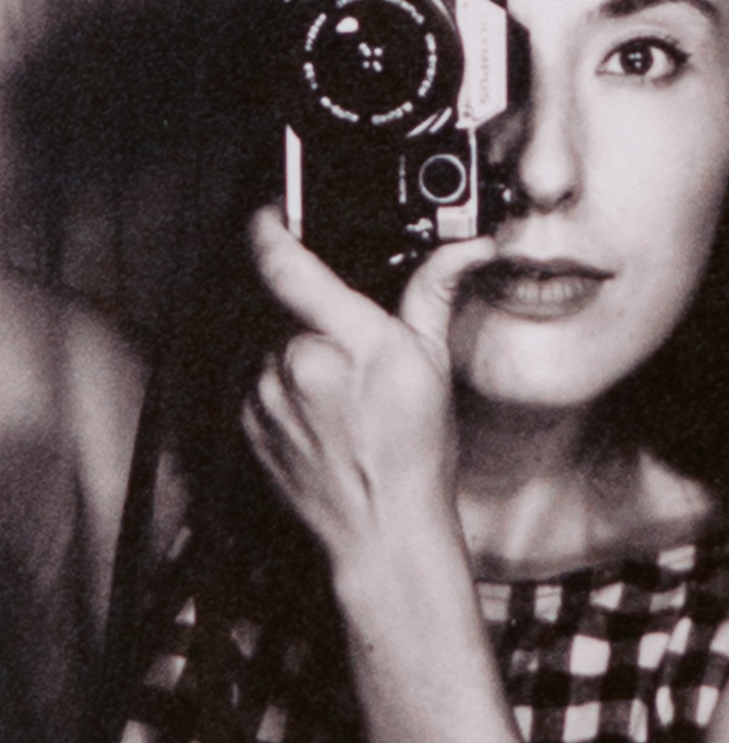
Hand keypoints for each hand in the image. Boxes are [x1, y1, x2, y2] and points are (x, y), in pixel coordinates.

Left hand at [242, 206, 494, 571]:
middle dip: (312, 314)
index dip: (269, 225)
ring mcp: (264, 395)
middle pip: (285, 306)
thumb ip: (432, 295)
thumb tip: (465, 250)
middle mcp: (294, 362)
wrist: (381, 530)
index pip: (283, 262)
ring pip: (273, 345)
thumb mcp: (432, 366)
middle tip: (350, 348)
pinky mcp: (248, 423)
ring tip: (339, 393)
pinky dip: (285, 387)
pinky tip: (320, 415)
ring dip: (299, 353)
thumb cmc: (414, 456)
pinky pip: (260, 383)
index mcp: (344, 340)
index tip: (272, 212)